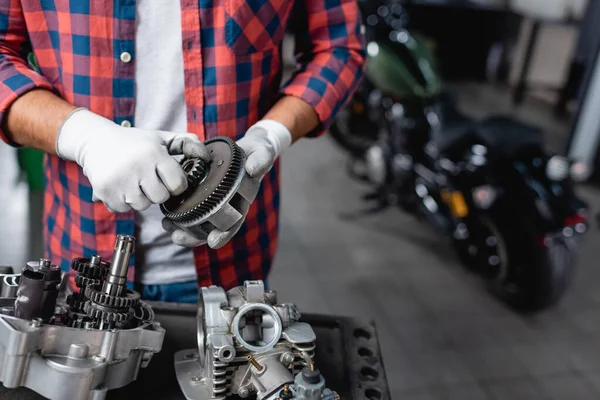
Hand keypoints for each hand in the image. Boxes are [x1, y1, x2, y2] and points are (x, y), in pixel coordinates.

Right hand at [56, 108, 209, 212]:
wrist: (95, 141)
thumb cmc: (135, 142)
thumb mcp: (160, 138)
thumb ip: (185, 144)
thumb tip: (207, 156)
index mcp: (155, 153)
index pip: (178, 184)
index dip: (175, 184)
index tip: (167, 178)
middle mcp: (138, 166)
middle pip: (160, 198)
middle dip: (157, 191)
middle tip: (147, 179)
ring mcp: (120, 180)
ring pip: (142, 206)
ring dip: (140, 197)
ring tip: (133, 181)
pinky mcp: (105, 190)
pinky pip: (124, 209)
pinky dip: (123, 201)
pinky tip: (120, 186)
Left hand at [163, 120, 291, 248]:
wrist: (249, 149)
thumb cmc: (258, 153)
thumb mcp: (262, 153)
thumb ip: (261, 160)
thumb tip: (253, 169)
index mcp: (242, 202)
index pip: (234, 222)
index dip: (224, 233)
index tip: (213, 242)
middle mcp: (227, 205)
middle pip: (211, 228)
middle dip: (195, 236)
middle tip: (178, 237)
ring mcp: (214, 201)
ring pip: (198, 221)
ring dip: (182, 228)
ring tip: (167, 226)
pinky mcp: (203, 193)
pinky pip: (190, 208)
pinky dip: (177, 214)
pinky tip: (165, 216)